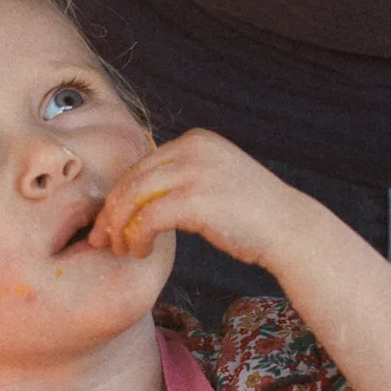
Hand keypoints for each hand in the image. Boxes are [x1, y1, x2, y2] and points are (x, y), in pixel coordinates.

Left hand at [90, 127, 310, 272]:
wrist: (289, 229)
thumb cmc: (252, 214)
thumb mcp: (216, 179)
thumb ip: (184, 176)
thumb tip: (141, 191)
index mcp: (195, 140)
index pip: (141, 164)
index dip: (119, 194)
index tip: (110, 220)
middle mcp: (193, 148)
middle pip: (132, 177)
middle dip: (111, 211)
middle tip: (101, 238)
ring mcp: (195, 172)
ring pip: (133, 196)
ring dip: (119, 225)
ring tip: (119, 247)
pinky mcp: (196, 199)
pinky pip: (147, 218)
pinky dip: (137, 236)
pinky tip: (141, 250)